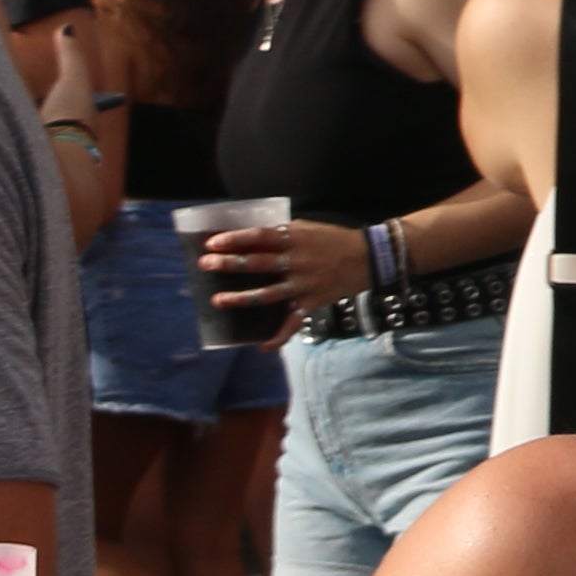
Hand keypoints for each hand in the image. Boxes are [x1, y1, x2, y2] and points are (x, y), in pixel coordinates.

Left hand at [203, 220, 364, 321]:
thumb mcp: (307, 229)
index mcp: (295, 239)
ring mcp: (304, 284)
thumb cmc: (333, 240)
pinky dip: (278, 337)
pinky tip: (261, 346)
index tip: (213, 243)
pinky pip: (292, 323)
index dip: (235, 239)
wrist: (368, 258)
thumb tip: (249, 238)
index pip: (260, 237)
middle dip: (229, 264)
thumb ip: (282, 234)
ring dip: (241, 298)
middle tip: (206, 264)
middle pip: (258, 263)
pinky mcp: (311, 302)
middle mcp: (297, 261)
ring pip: (267, 294)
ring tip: (218, 300)